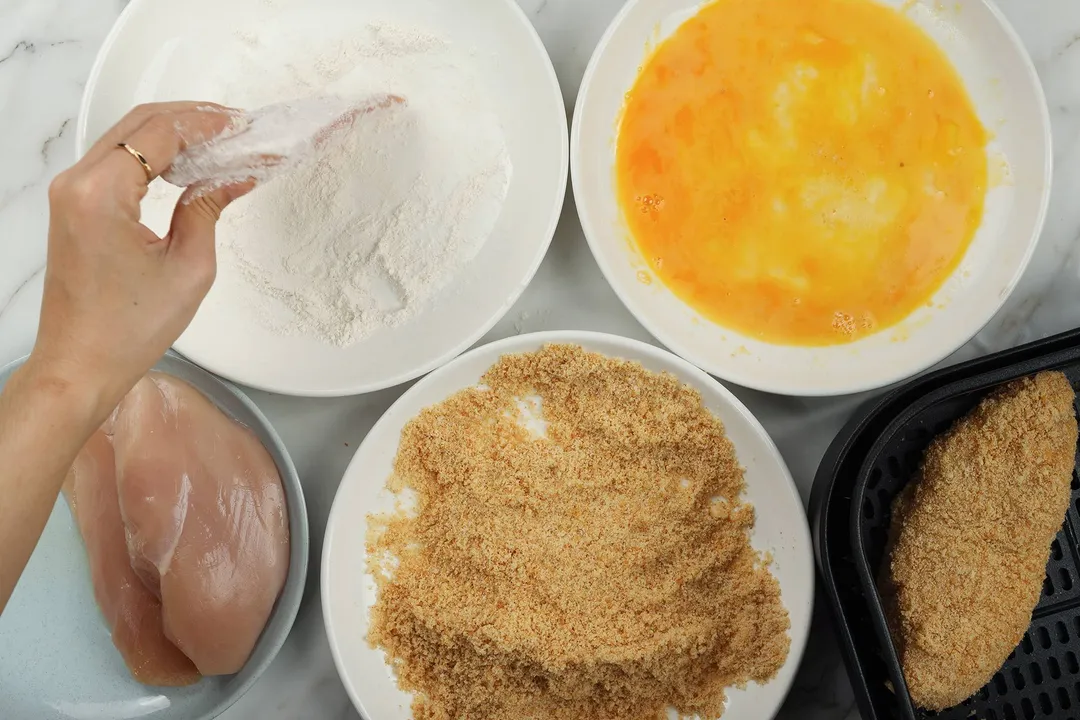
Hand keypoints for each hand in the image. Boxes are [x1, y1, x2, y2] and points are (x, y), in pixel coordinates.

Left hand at [30, 102, 253, 417]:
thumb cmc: (124, 330)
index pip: (160, 133)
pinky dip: (154, 154)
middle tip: (237, 128)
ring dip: (173, 134)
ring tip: (220, 143)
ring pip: (127, 137)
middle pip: (139, 124)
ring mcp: (70, 193)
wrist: (81, 364)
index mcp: (100, 194)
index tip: (241, 127)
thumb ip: (208, 208)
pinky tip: (187, 164)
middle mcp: (76, 184)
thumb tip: (234, 176)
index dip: (206, 124)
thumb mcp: (189, 267)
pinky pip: (116, 160)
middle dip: (192, 119)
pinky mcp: (74, 206)